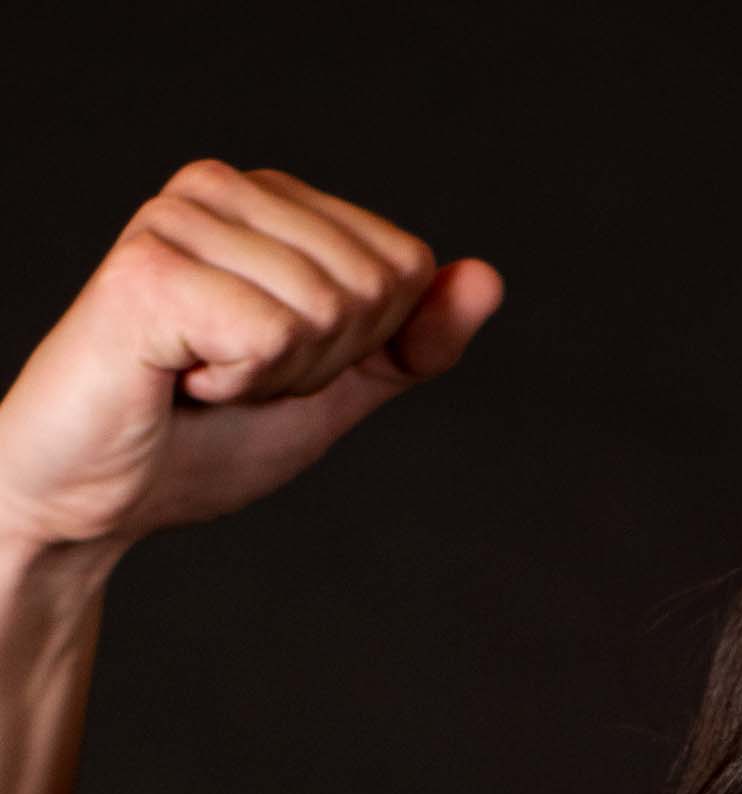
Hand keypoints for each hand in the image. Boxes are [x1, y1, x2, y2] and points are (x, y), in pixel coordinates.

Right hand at [0, 158, 501, 555]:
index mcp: (268, 201)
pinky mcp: (149, 269)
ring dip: (275, 380)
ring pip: (328, 310)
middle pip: (374, 285)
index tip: (274, 367)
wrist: (95, 500)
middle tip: (233, 380)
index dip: (362, 349)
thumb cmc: (199, 440)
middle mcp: (221, 186)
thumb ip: (411, 343)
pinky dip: (238, 386)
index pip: (405, 265)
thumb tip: (487, 278)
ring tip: (201, 380)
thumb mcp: (332, 391)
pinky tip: (177, 381)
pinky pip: (273, 334)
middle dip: (322, 365)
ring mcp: (179, 219)